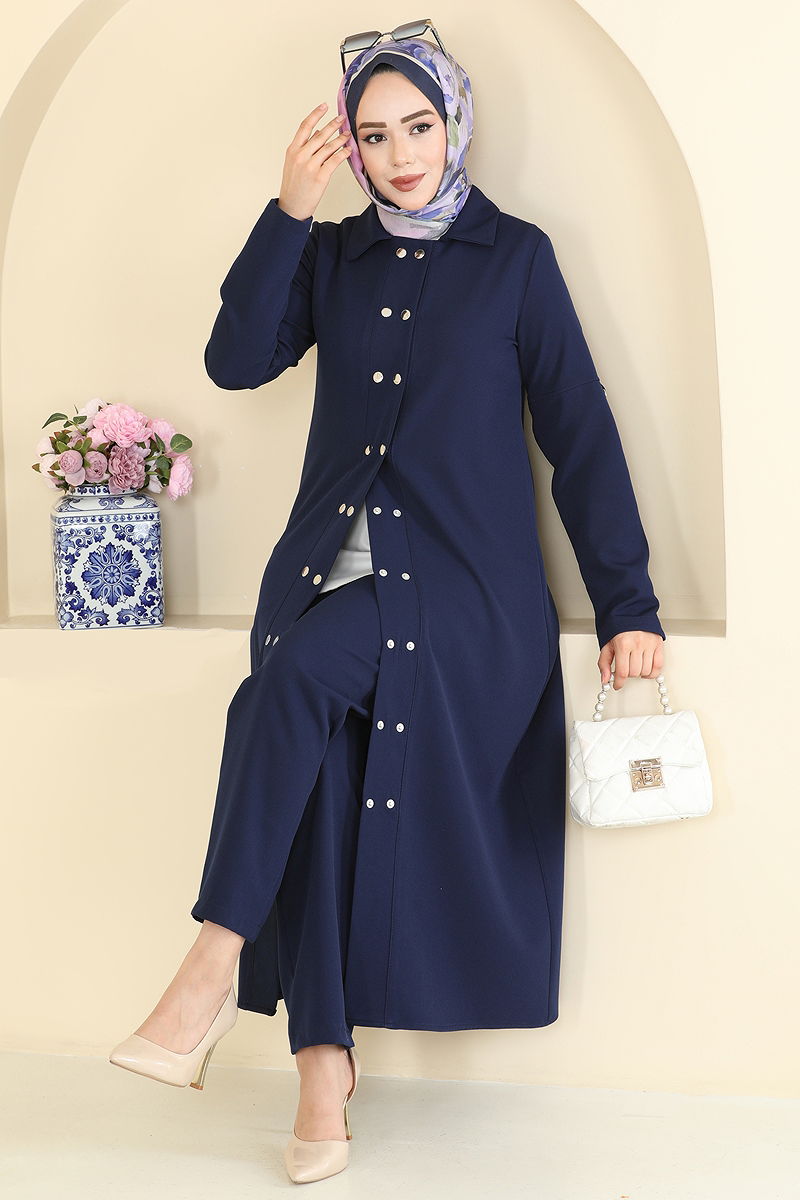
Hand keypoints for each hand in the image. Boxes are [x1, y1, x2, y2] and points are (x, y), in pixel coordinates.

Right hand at [277, 102, 352, 222]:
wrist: (291, 207)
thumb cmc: (293, 186)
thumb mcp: (293, 163)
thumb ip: (305, 147)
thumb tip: (316, 133)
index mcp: (293, 150)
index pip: (305, 126)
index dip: (316, 114)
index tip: (324, 106)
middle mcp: (301, 156)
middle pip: (320, 134)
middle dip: (333, 124)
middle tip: (342, 117)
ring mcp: (310, 166)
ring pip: (329, 147)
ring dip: (341, 138)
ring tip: (348, 133)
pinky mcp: (320, 177)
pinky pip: (334, 161)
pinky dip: (343, 153)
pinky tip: (348, 149)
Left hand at [598, 631, 664, 689]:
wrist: (630, 612)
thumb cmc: (618, 628)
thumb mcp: (607, 645)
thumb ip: (604, 663)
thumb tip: (605, 679)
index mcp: (623, 644)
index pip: (622, 672)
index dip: (619, 683)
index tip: (617, 685)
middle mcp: (637, 644)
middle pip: (634, 673)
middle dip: (628, 675)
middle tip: (625, 670)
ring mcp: (649, 644)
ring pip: (646, 671)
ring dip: (639, 673)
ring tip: (634, 667)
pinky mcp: (658, 644)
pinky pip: (659, 666)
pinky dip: (652, 672)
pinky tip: (646, 670)